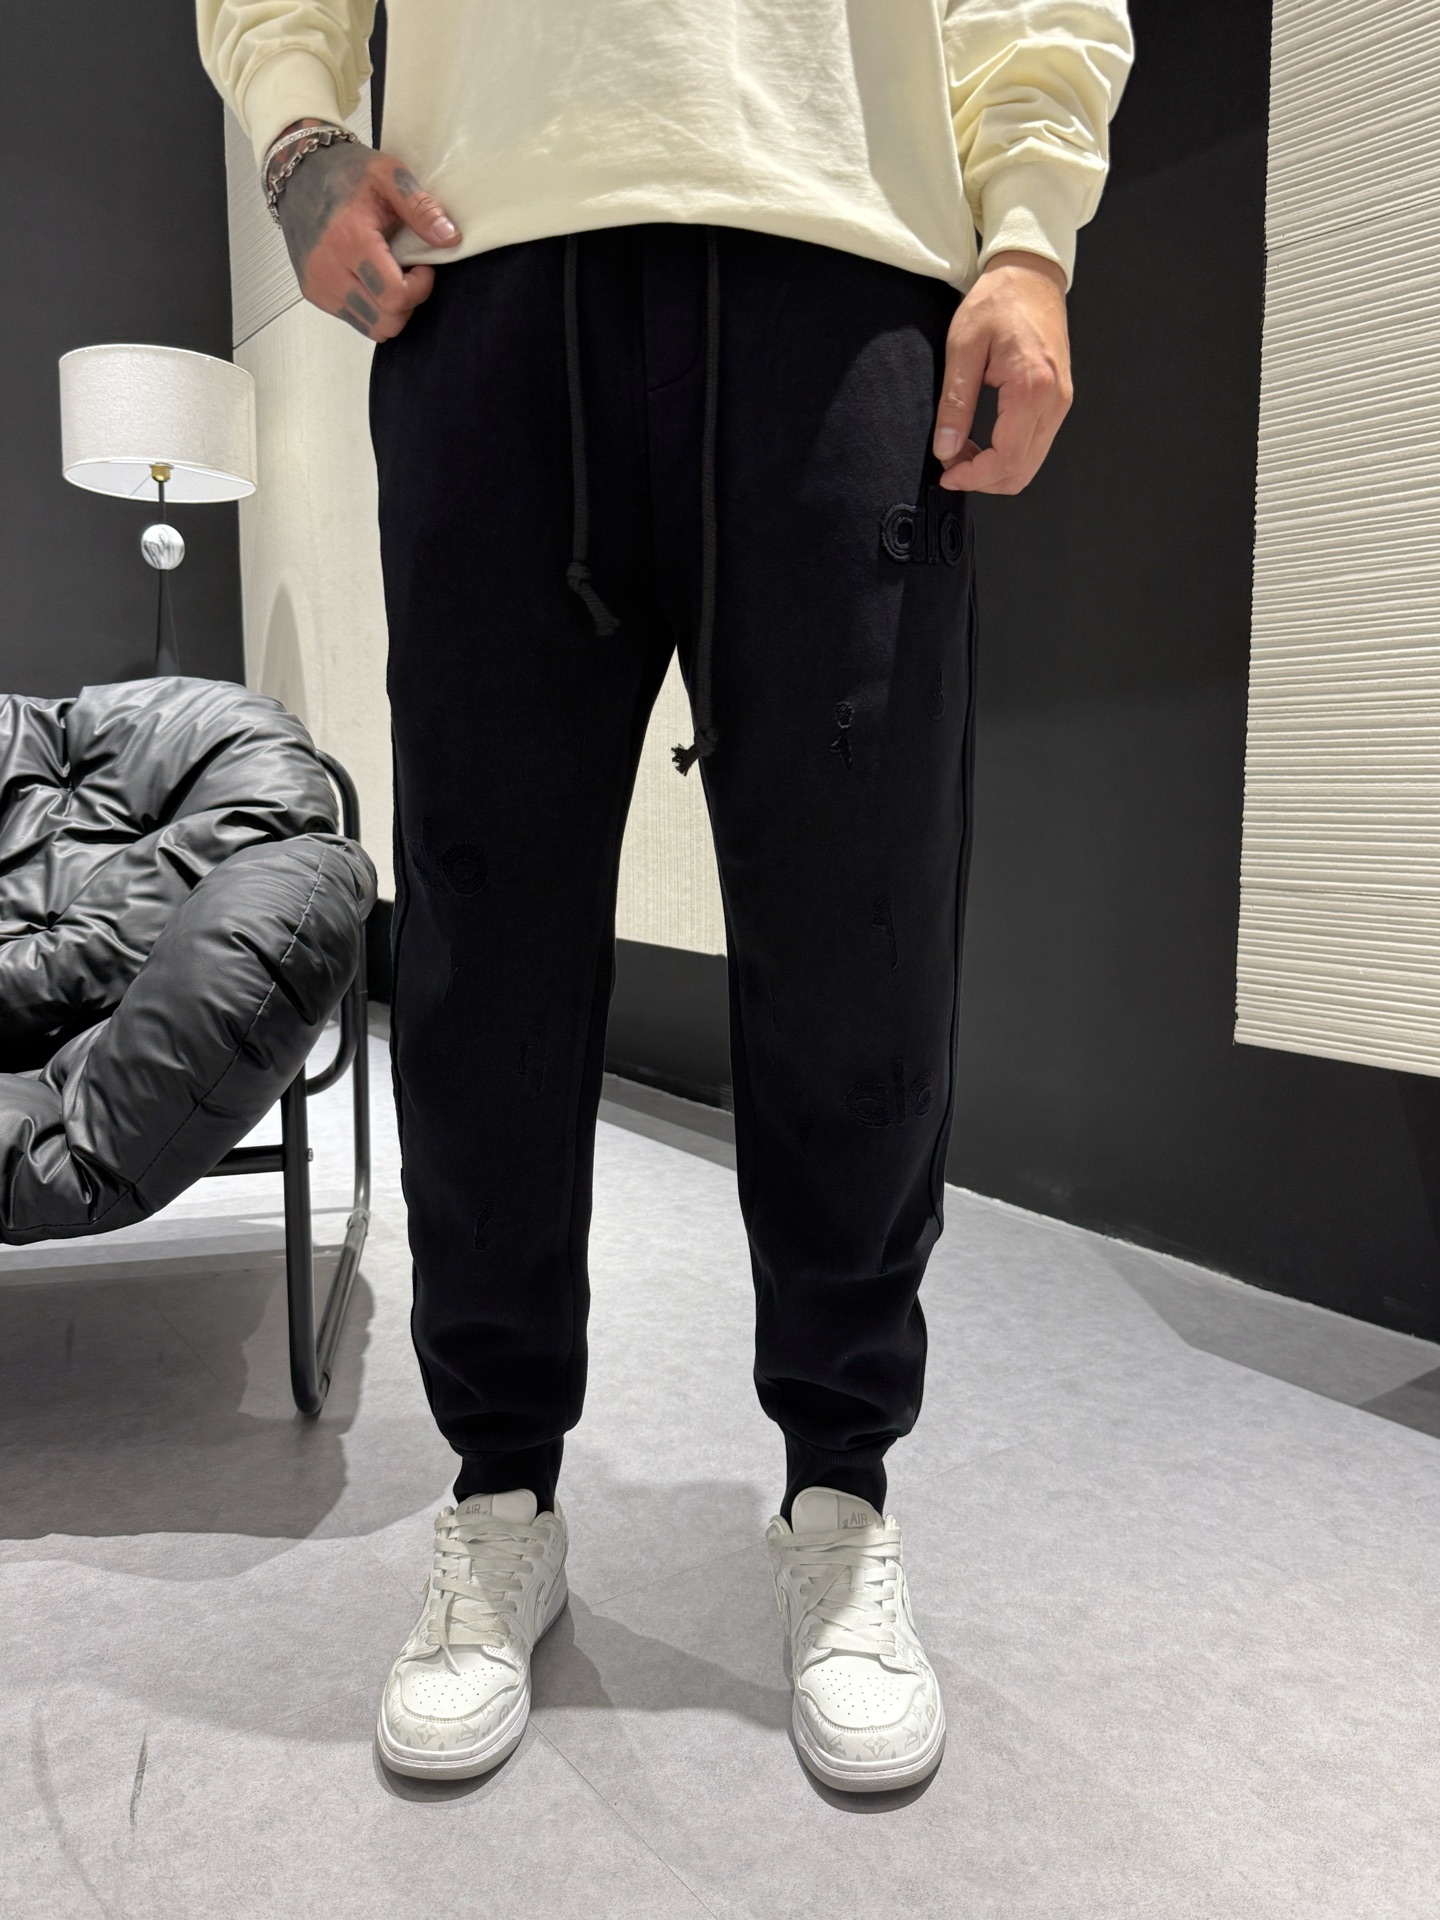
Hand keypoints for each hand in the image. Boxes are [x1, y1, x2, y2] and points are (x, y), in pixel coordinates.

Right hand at [269, 121, 460, 340]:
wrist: (297, 173)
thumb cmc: (345, 173)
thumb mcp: (388, 174)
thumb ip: (420, 207)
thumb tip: (450, 238)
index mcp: (350, 239)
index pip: (396, 296)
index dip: (420, 288)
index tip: (423, 266)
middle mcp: (329, 268)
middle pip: (387, 321)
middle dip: (408, 303)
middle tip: (409, 273)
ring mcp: (319, 284)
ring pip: (373, 328)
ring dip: (391, 310)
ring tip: (390, 276)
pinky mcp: (313, 293)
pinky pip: (355, 321)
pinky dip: (371, 308)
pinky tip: (371, 279)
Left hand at [932, 251, 1072, 493]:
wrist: (1031, 276)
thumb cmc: (999, 301)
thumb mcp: (963, 347)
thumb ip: (955, 402)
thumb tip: (946, 448)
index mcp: (1032, 387)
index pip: (1006, 458)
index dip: (973, 476)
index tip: (947, 474)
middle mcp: (1054, 400)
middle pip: (1020, 472)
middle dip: (982, 478)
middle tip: (951, 464)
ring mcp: (1060, 403)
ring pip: (1029, 465)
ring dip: (994, 470)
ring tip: (963, 451)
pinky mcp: (1058, 402)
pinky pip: (1035, 447)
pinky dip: (1007, 456)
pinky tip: (983, 441)